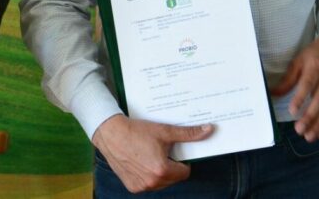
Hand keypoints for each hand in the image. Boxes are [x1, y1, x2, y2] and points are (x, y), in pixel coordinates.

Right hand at [91, 114, 213, 192]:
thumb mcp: (165, 131)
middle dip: (172, 166)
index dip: (182, 161)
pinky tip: (142, 161)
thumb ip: (188, 134)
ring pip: (161, 183)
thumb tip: (208, 130)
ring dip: (160, 172)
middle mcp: (152, 182)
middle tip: (162, 151)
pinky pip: (148, 185)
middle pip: (173, 178)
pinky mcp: (132, 187)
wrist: (110, 133)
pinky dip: (148, 176)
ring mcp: (141, 186)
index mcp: (162, 170)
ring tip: (151, 155)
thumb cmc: (136, 131)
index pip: (184, 172)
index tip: (174, 151)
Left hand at [271, 31, 318, 141]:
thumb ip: (289, 78)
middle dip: (310, 117)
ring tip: (309, 137)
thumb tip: (274, 93)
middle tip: (299, 130)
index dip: (300, 98)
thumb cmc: (316, 53)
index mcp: (315, 66)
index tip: (292, 111)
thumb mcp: (299, 60)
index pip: (307, 84)